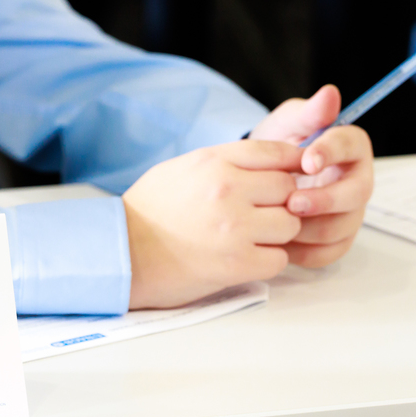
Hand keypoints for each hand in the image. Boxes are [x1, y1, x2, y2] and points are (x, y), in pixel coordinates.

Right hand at [123, 141, 302, 308]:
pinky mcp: (236, 264)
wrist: (121, 253)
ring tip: (251, 238)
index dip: (293, 164)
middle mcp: (227, 190)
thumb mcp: (180, 169)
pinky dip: (267, 260)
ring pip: (290, 225)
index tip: (295, 175)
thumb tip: (267, 162)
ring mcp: (234, 228)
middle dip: (282, 203)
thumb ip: (224, 162)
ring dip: (277, 235)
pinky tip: (245, 258)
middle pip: (290, 190)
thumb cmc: (148, 211)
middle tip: (262, 214)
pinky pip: (279, 259)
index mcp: (213, 162)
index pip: (276, 152)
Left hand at [249, 85, 373, 267]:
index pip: (351, 146)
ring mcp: (348, 213)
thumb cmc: (275, 148)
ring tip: (278, 223)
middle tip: (292, 201)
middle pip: (355, 194)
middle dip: (324, 199)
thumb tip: (329, 94)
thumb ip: (306, 113)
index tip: (307, 160)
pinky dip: (304, 251)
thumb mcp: (285, 125)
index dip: (332, 152)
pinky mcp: (335, 239)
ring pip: (342, 227)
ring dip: (310, 228)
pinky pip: (328, 252)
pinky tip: (278, 244)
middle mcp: (355, 181)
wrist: (255, 180)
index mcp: (348, 147)